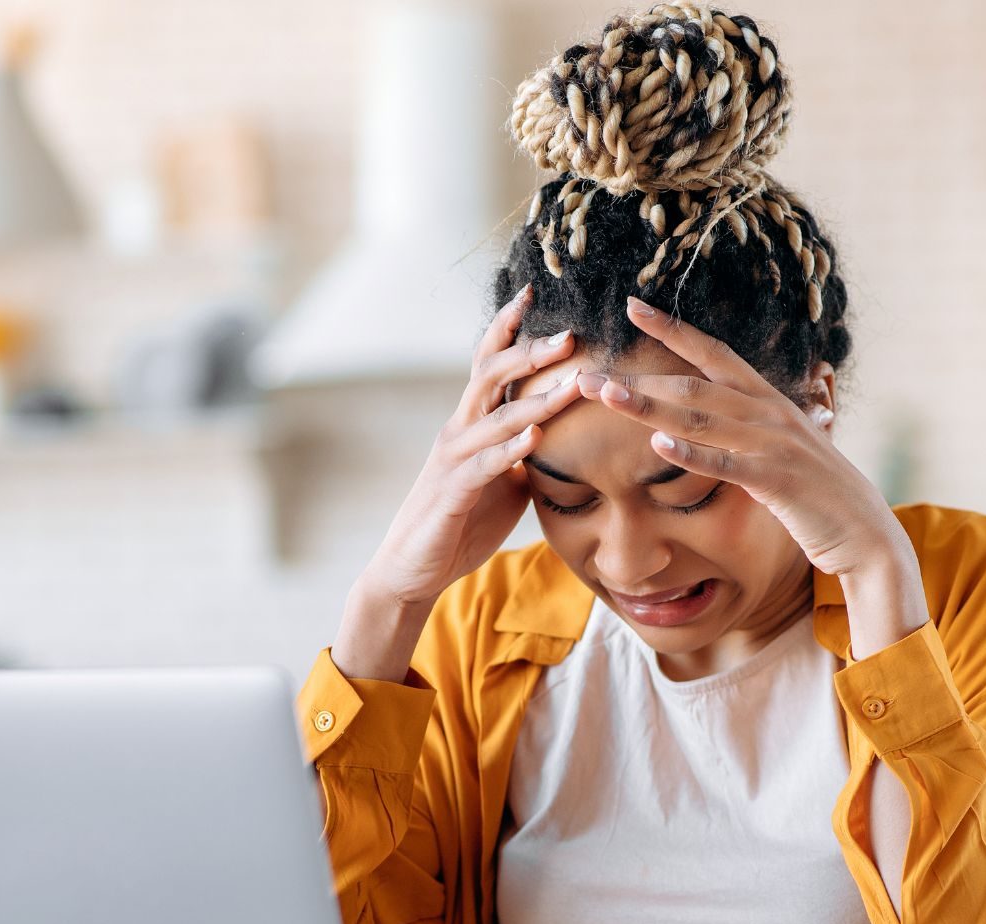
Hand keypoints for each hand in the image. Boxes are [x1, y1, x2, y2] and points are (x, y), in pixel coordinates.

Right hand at [361, 285, 583, 608]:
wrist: (413, 569)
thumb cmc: (460, 522)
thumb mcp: (504, 481)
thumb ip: (526, 454)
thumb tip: (563, 437)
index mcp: (471, 424)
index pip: (488, 364)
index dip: (508, 328)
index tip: (533, 292)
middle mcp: (458, 431)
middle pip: (490, 376)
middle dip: (529, 352)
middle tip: (569, 333)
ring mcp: (453, 459)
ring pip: (495, 417)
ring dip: (536, 400)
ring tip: (572, 385)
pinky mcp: (453, 492)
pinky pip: (485, 464)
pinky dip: (511, 449)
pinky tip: (536, 437)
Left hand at [577, 296, 906, 581]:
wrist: (865, 533)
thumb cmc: (817, 495)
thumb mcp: (782, 450)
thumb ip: (749, 429)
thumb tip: (718, 416)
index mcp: (769, 400)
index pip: (713, 353)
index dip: (673, 329)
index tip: (632, 307)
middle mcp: (770, 413)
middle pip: (694, 385)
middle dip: (638, 378)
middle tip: (587, 375)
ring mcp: (775, 444)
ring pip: (701, 418)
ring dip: (650, 406)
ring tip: (606, 396)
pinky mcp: (777, 480)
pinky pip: (727, 463)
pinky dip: (691, 453)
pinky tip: (658, 444)